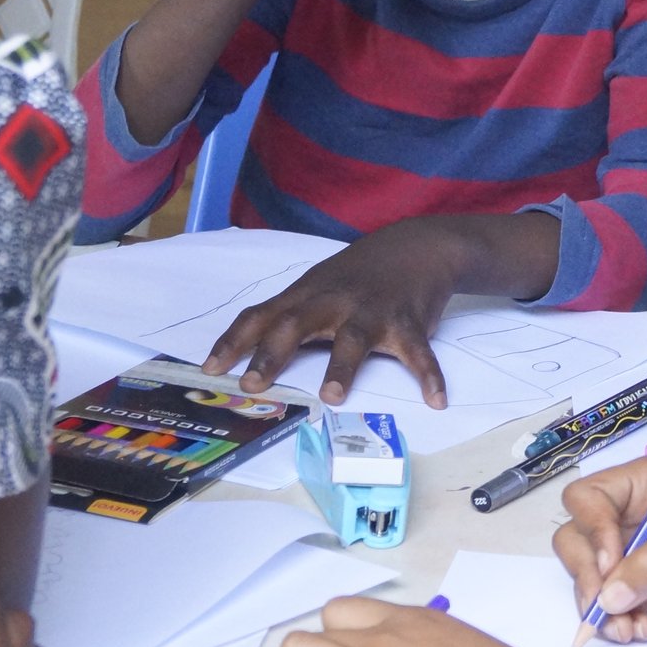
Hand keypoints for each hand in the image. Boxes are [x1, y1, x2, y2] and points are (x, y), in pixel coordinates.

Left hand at [203, 217, 466, 405]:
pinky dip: (429, 375)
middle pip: (296, 325)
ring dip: (342, 367)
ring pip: (353, 339)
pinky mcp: (409, 324)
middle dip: (273, 354)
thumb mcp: (319, 286)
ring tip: (332, 396)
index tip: (210, 368)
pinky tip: (435, 399)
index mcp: (307, 296)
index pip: (262, 316)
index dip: (234, 341)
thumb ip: (292, 316)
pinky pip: (419, 353)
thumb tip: (253, 355)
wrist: (417, 247)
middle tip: (253, 384)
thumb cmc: (359, 275)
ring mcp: (372, 312)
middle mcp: (334, 303)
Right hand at [554, 459, 646, 640]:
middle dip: (586, 576)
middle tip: (605, 603)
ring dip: (601, 608)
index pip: (587, 497)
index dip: (590, 528)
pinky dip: (619, 622)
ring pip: (593, 580)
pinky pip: (617, 607)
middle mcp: (638, 517)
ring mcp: (644, 556)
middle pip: (578, 542)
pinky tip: (639, 630)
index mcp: (646, 484)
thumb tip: (610, 591)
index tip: (610, 559)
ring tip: (628, 628)